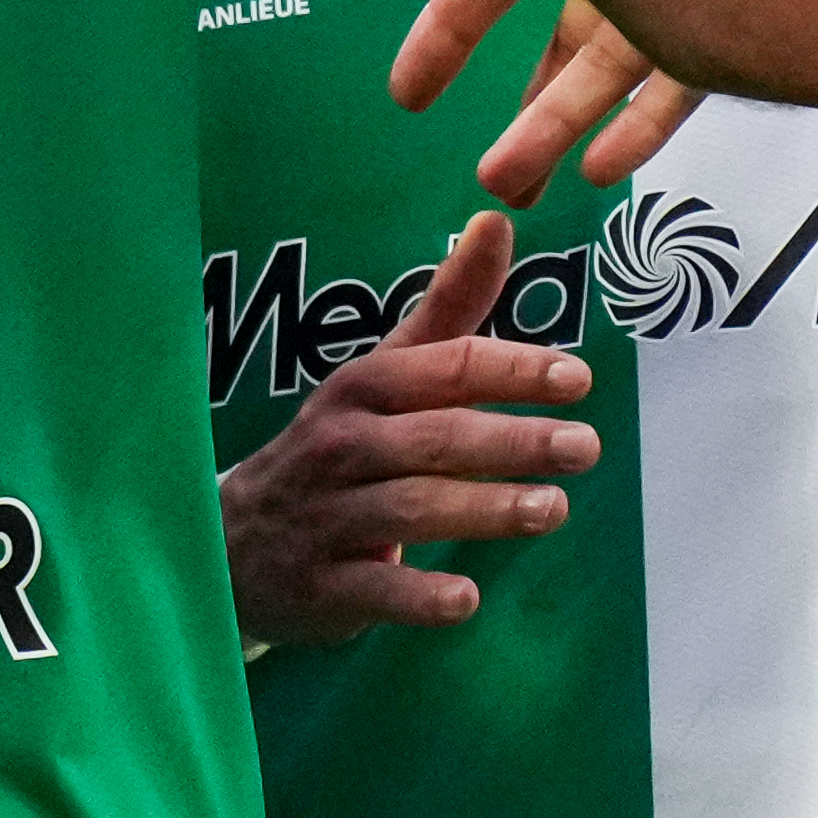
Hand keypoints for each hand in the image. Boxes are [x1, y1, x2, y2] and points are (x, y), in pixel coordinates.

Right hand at [218, 210, 604, 644]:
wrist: (233, 544)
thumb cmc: (337, 451)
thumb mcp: (383, 377)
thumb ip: (449, 311)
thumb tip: (497, 221)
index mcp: (361, 390)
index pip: (440, 368)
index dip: (509, 369)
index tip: (576, 379)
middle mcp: (340, 447)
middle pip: (433, 437)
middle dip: (511, 439)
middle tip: (584, 446)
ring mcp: (327, 518)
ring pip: (410, 508)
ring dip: (483, 508)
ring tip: (551, 509)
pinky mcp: (323, 587)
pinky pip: (375, 589)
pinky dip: (419, 594)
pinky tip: (466, 597)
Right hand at [360, 0, 695, 203]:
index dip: (446, 35)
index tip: (407, 94)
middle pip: (558, 51)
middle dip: (523, 116)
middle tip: (489, 179)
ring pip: (612, 75)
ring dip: (565, 130)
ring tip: (522, 185)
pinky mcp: (734, 8)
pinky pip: (686, 81)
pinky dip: (644, 124)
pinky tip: (607, 165)